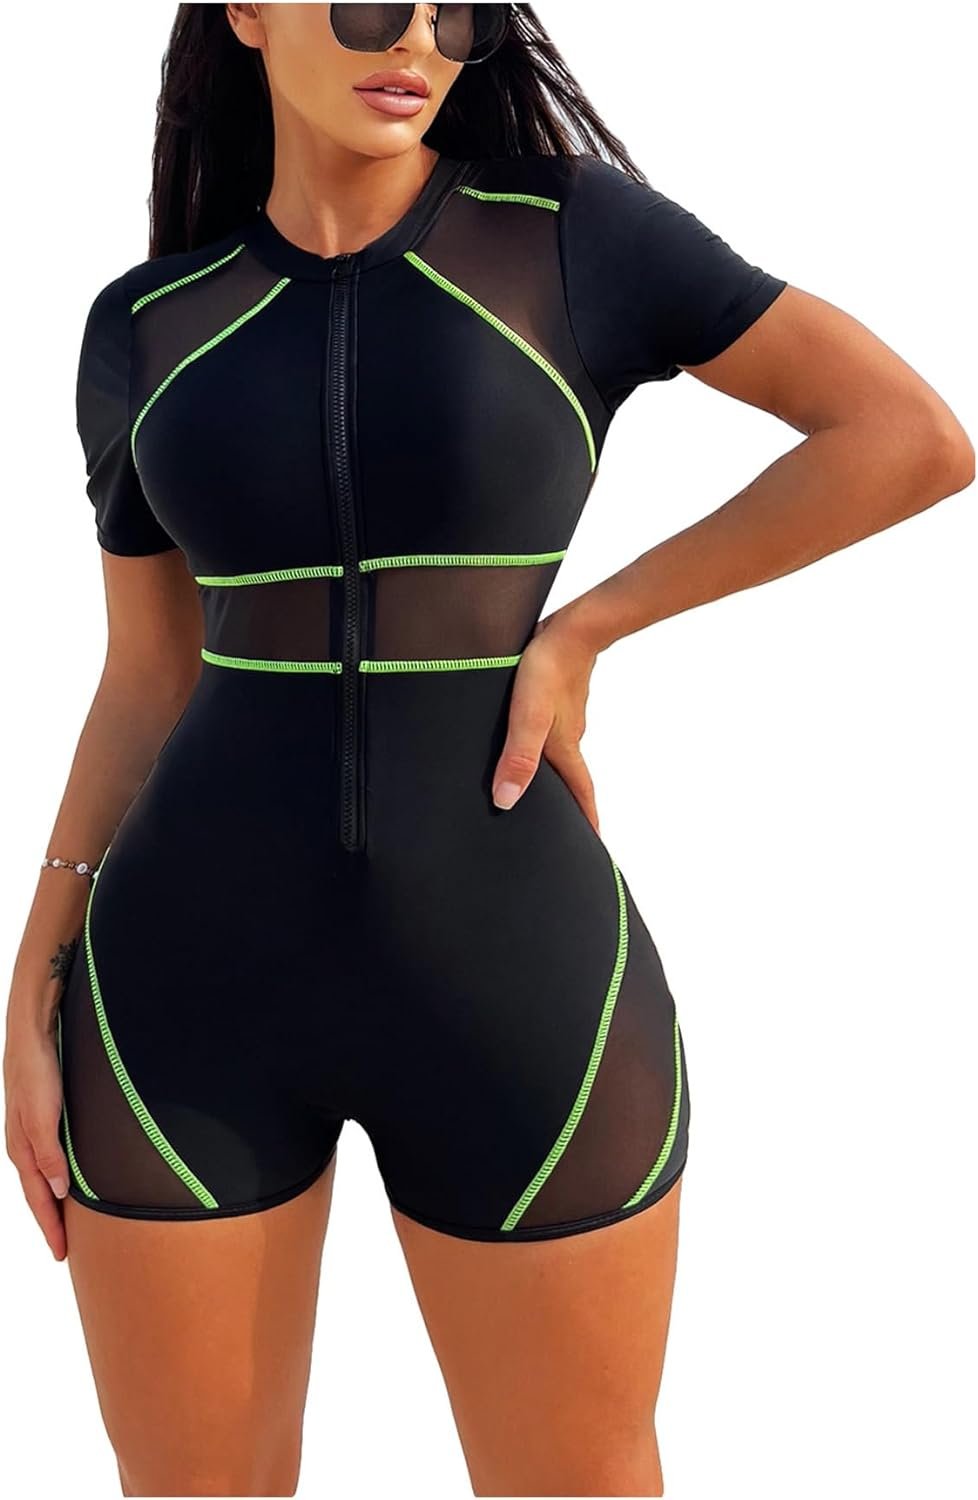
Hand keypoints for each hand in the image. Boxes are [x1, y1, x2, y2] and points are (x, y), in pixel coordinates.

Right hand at [4, 1000, 70, 1260]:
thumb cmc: (38, 1071)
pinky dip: (53, 1178)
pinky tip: (63, 1181)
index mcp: (23, 1149)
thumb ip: (49, 1154)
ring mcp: (30, 1131)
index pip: (39, 1199)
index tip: (62, 1254)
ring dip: (51, 1203)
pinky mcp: (39, 1117)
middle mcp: (24, 1144)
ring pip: (41, 1178)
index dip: (50, 1227)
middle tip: (65, 1249)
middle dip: (50, 1222)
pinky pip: (46, 1159)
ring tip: (65, 1223)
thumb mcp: (43, 1115)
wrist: (31, 1033)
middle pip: (38, 1193)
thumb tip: (57, 1192)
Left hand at [492, 608, 600, 833]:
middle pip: (572, 778)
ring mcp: (564, 715)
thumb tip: (506, 801)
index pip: (581, 795)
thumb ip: (518, 758)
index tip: (592, 846)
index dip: (587, 822)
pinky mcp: (556, 696)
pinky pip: (551, 728)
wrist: (571, 627)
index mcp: (565, 749)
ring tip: (538, 785)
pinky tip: (526, 737)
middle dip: (570, 803)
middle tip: (563, 825)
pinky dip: (543, 743)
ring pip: (560, 753)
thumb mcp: (527, 718)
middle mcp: (569, 736)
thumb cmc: (548, 670)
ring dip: (553, 771)